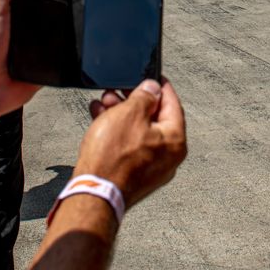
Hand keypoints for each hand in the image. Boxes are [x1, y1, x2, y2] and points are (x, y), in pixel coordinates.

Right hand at [77, 79, 186, 209]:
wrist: (94, 192)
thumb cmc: (113, 157)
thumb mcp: (129, 114)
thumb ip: (144, 96)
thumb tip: (152, 88)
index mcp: (175, 140)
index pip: (173, 103)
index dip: (160, 86)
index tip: (152, 76)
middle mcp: (168, 156)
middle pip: (154, 118)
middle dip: (133, 100)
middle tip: (118, 89)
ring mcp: (152, 168)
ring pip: (139, 131)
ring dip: (122, 114)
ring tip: (103, 102)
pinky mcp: (135, 175)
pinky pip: (130, 146)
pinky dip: (118, 132)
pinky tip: (100, 119)